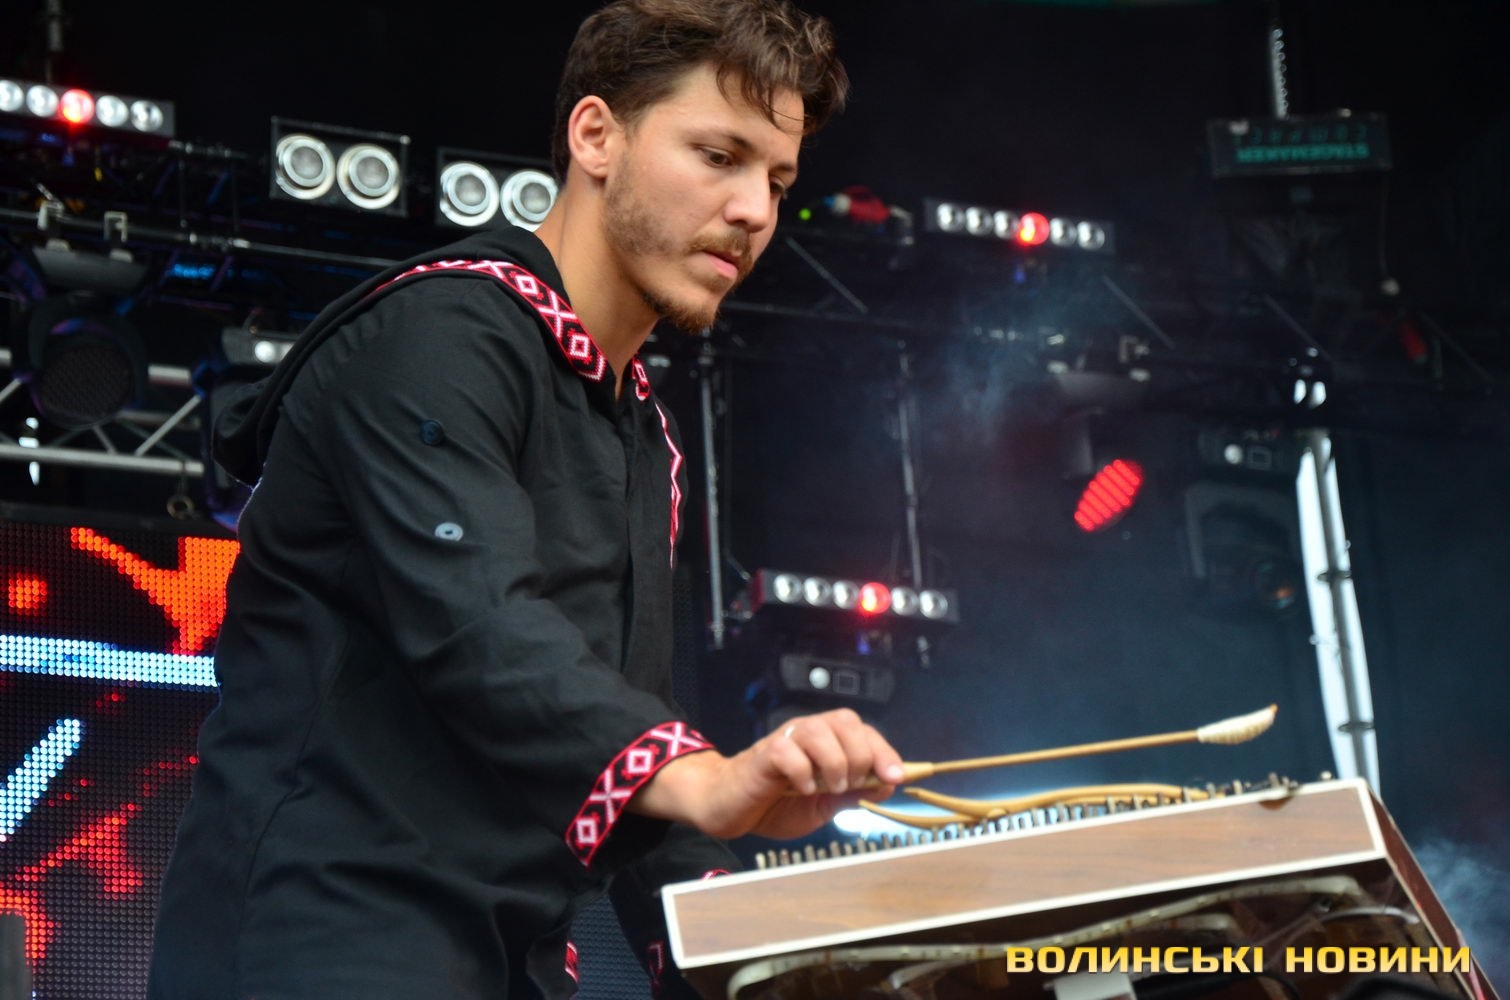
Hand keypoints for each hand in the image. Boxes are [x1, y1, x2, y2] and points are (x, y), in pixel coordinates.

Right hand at [631, 708, 904, 839]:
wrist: (730, 808)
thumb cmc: (776, 804)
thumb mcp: (824, 805)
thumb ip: (853, 793)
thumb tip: (887, 785)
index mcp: (827, 742)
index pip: (862, 731)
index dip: (883, 750)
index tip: (894, 776)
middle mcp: (808, 733)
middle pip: (845, 721)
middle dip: (860, 754)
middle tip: (852, 785)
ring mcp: (785, 741)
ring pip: (819, 730)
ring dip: (834, 761)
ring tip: (830, 788)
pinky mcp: (763, 754)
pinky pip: (788, 752)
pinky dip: (803, 772)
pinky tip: (802, 789)